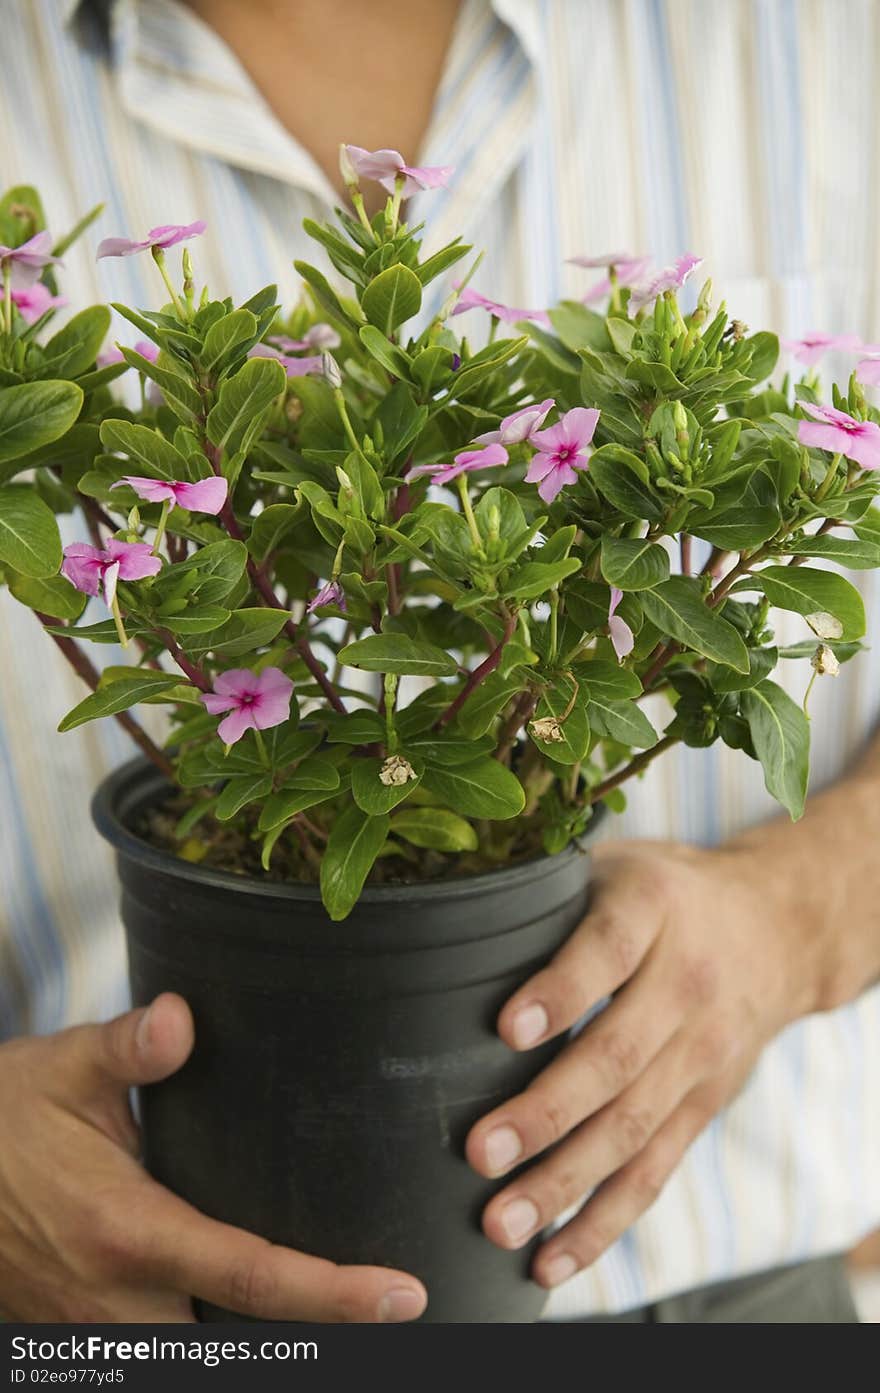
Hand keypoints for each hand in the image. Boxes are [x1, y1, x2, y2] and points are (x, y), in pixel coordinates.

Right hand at [0, 994, 426, 1322]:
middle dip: (310, 1342)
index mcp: (126, 1232)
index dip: (333, 1294)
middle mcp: (115, 1302)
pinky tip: (255, 1314)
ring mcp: (95, 1332)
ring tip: (337, 1317)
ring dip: (262, 1345)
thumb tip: (181, 1018)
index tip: (399, 1296)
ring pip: (195, 1358)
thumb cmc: (4, 1116)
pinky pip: (162, 1353)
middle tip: (383, 1313)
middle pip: (237, 1350)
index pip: (250, 1276)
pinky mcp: (82, 1337)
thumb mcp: (61, 1067)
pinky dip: (212, 1339)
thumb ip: (126, 1047)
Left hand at [466, 837, 821, 1288]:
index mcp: (654, 909)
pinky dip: (605, 1221)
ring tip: (502, 1221)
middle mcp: (685, 984)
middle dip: (547, 1112)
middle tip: (480, 1152)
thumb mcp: (615, 865)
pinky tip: (552, 1258)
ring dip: (566, 1182)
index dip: (562, 990)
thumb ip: (547, 891)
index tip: (506, 1029)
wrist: (775, 928)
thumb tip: (437, 922)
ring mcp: (701, 1053)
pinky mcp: (704, 1105)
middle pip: (618, 1057)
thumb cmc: (661, 892)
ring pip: (634, 1127)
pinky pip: (655, 1170)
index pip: (608, 951)